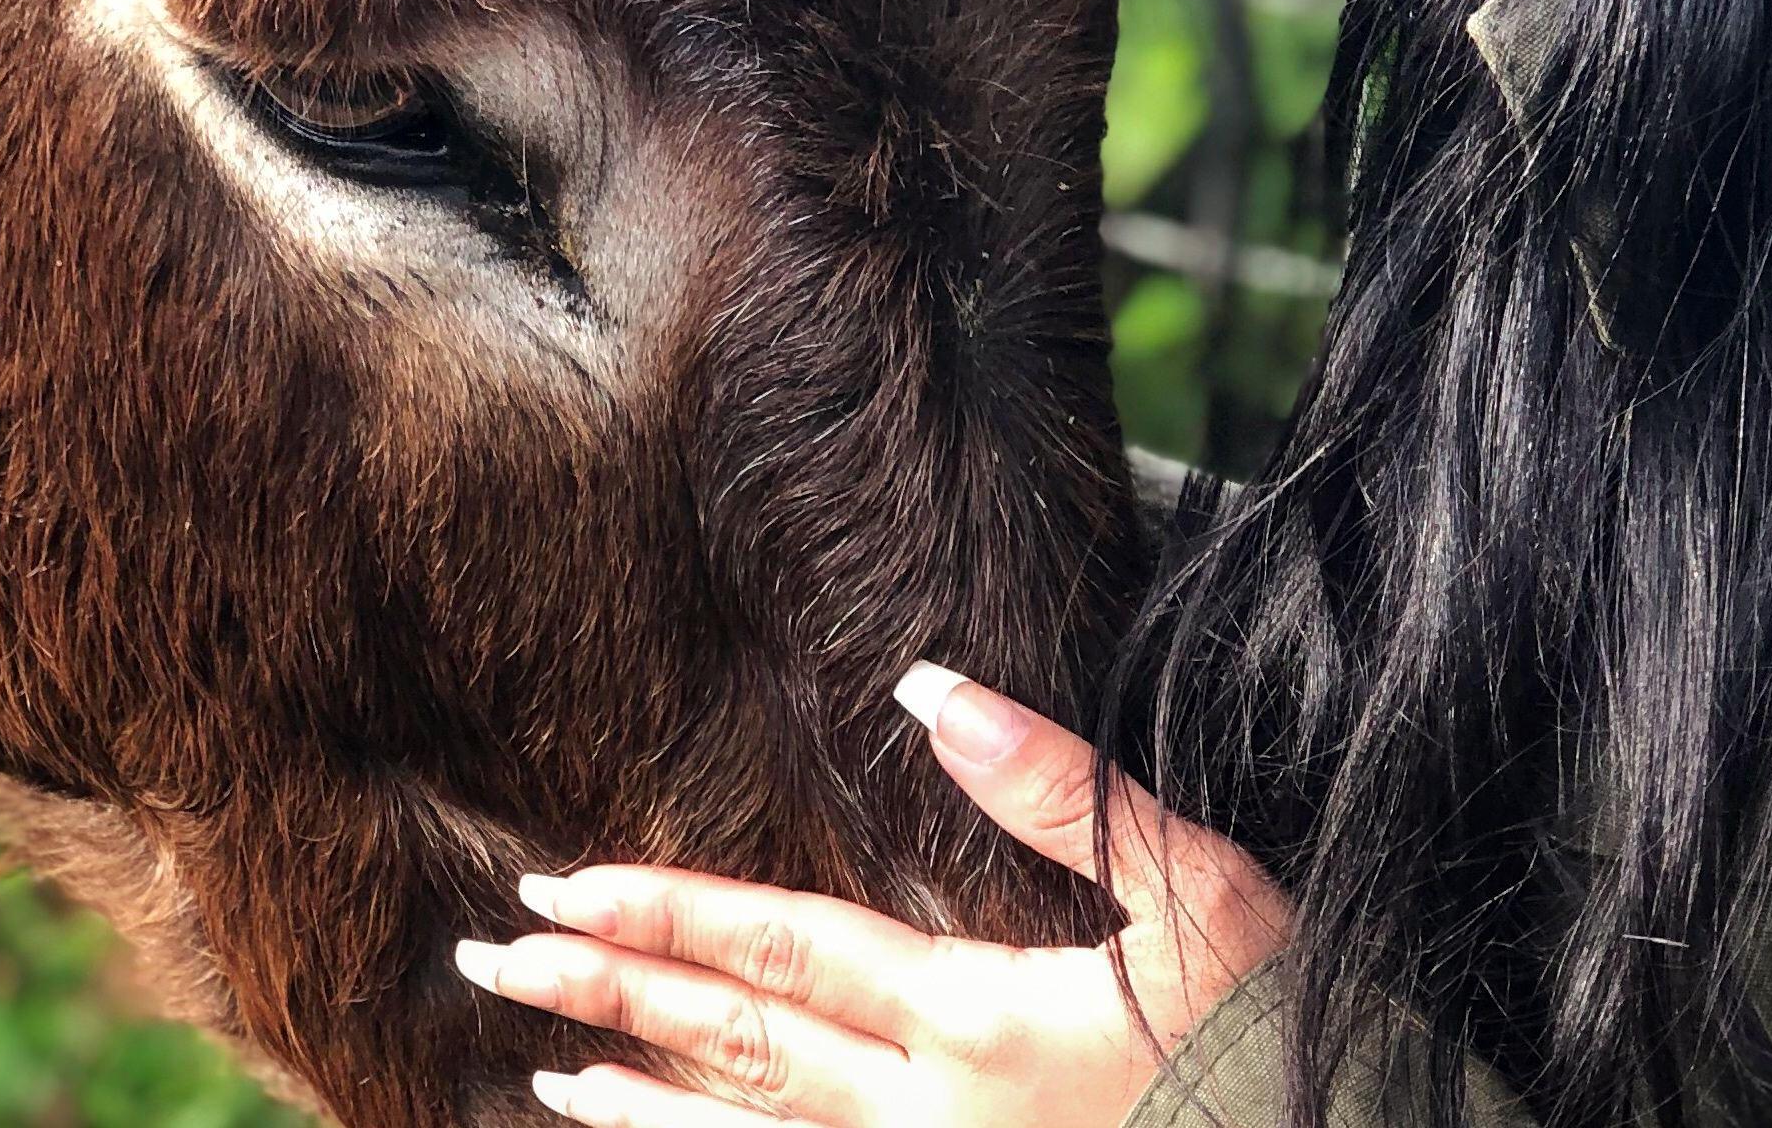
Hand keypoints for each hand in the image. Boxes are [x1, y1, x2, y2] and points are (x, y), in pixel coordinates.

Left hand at [452, 662, 1289, 1126]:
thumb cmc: (1276, 1038)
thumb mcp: (1196, 892)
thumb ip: (1058, 789)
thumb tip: (928, 687)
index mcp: (977, 1023)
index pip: (783, 955)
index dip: (670, 916)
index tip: (565, 887)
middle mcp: (928, 1120)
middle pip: (736, 1046)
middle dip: (609, 994)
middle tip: (495, 956)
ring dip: (642, 1095)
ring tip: (547, 1063)